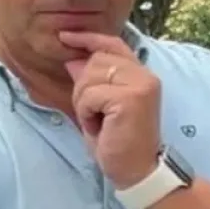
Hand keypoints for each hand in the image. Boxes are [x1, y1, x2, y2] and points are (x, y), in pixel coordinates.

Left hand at [59, 31, 160, 187]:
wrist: (137, 171)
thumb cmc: (118, 142)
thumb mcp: (99, 108)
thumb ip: (90, 82)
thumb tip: (72, 60)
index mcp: (140, 75)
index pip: (113, 45)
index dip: (88, 39)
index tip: (64, 37)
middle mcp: (145, 75)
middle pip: (95, 61)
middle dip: (83, 86)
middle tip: (92, 113)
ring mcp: (140, 85)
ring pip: (89, 77)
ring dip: (83, 102)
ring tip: (98, 122)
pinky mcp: (131, 99)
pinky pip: (90, 95)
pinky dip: (86, 113)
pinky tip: (99, 127)